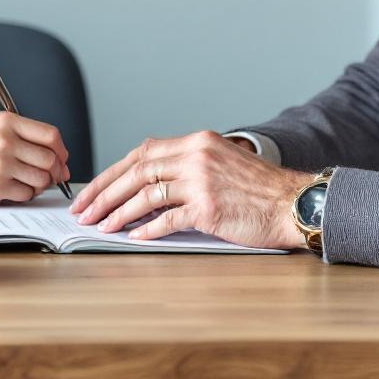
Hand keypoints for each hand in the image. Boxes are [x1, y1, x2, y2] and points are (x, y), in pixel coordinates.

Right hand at [0, 111, 69, 205]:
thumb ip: (24, 139)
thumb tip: (61, 163)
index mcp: (5, 121)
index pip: (50, 135)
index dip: (61, 151)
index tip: (61, 160)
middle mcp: (4, 140)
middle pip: (50, 159)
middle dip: (53, 172)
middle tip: (47, 178)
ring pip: (41, 179)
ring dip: (38, 186)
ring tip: (24, 183)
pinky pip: (26, 194)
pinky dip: (23, 195)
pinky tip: (10, 190)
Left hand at [68, 131, 309, 249]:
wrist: (293, 202)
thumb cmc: (258, 188)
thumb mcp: (221, 161)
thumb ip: (187, 164)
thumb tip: (146, 182)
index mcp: (196, 141)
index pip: (141, 152)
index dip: (112, 172)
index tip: (92, 189)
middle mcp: (196, 156)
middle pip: (137, 171)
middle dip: (105, 193)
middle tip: (84, 210)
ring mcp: (202, 181)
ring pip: (146, 195)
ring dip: (119, 213)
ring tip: (102, 226)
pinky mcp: (208, 208)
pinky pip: (167, 219)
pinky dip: (146, 229)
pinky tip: (133, 237)